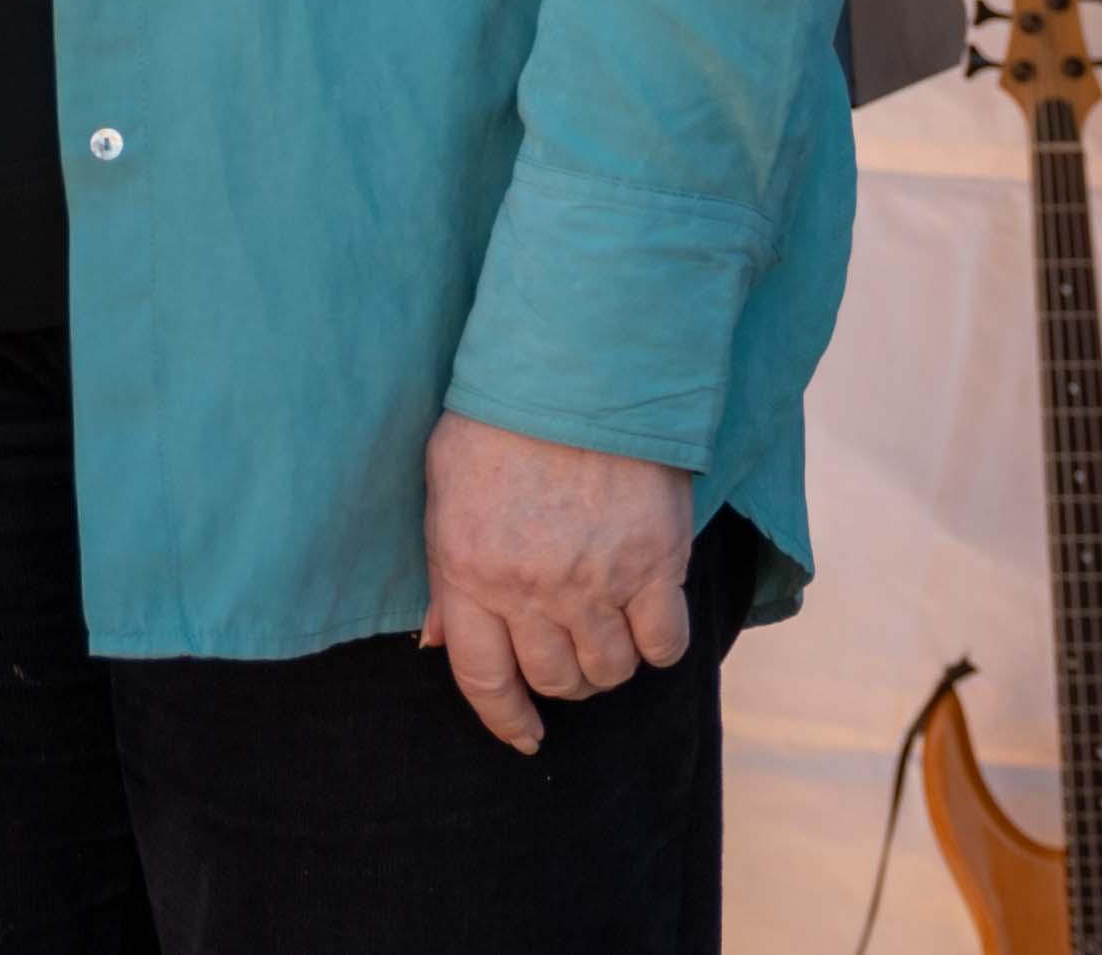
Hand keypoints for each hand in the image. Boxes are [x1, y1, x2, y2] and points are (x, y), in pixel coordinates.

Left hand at [417, 412, 695, 754]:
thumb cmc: (499, 420)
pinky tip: (649, 619)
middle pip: (553, 679)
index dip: (504, 719)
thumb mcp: (445, 489)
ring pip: (608, 671)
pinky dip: (659, 645)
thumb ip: (444, 572)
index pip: (483, 679)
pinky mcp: (654, 564)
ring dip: (607, 664)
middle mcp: (529, 590)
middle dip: (560, 679)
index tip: (523, 735)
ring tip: (605, 631)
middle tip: (567, 651)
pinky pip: (665, 644)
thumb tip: (436, 640)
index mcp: (467, 572)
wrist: (574, 367)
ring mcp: (595, 581)